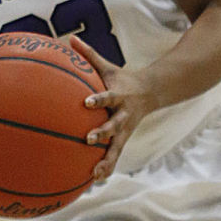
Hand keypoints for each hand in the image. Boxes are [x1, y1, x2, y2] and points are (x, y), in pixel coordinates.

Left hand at [69, 35, 154, 182]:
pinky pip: (114, 157)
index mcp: (119, 97)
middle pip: (113, 127)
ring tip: (94, 174)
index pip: (108, 97)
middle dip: (102, 134)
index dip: (99, 100)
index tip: (86, 102)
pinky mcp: (123, 140)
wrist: (151, 92)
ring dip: (106, 161)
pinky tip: (93, 181)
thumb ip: (89, 55)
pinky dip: (106, 169)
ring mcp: (124, 131)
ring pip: (116, 148)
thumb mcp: (108, 67)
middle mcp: (123, 116)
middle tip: (87, 139)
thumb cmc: (122, 79)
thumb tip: (69, 39)